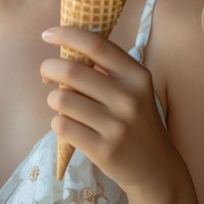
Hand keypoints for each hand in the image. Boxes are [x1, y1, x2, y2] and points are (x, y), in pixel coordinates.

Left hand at [40, 26, 193, 203]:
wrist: (157, 168)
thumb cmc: (136, 119)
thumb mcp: (133, 87)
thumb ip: (106, 66)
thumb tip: (65, 42)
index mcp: (136, 75)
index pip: (96, 44)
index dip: (67, 34)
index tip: (47, 35)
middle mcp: (129, 98)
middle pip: (71, 71)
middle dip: (48, 68)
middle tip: (46, 74)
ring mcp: (117, 126)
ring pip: (61, 99)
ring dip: (53, 99)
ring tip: (61, 104)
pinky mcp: (104, 151)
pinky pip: (62, 126)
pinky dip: (57, 122)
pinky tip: (67, 124)